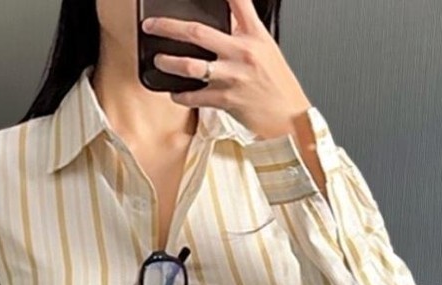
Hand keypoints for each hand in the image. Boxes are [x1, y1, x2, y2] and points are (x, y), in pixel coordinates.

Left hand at [141, 0, 311, 140]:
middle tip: (152, 26)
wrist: (289, 117)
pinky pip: (195, 96)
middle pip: (198, 32)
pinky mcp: (226, 99)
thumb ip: (244, 34)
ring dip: (170, 63)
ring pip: (192, 65)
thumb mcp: (266, 49)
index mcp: (254, 36)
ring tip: (159, 61)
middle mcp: (242, 52)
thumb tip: (223, 25)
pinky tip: (175, 93)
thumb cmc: (277, 85)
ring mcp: (233, 76)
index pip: (237, 2)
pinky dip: (181, 95)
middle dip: (169, 27)